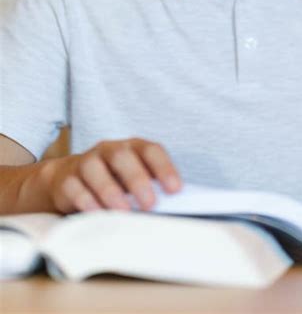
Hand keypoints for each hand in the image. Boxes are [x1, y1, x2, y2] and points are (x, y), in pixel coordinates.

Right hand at [45, 138, 181, 213]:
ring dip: (110, 191)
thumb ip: (150, 188)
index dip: (164, 168)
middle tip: (150, 204)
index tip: (175, 190)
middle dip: (137, 180)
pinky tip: (97, 214)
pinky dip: (86, 201)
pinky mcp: (66, 179)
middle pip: (122, 156)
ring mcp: (86, 162)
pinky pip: (74, 187)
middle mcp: (109, 150)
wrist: (67, 178)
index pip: (150, 150)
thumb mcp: (132, 180)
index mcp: (132, 147)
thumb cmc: (112, 180)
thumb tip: (173, 208)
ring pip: (95, 169)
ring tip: (123, 212)